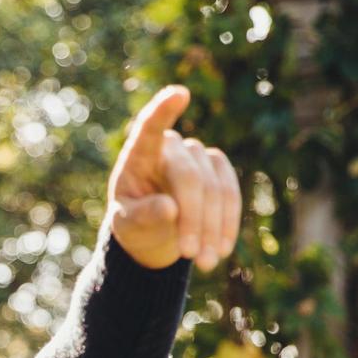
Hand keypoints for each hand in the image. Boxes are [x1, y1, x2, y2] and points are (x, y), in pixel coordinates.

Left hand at [108, 84, 240, 272]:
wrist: (151, 233)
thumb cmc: (133, 223)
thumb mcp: (128, 226)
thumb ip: (143, 216)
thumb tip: (170, 209)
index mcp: (139, 155)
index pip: (150, 129)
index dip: (163, 111)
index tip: (178, 94)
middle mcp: (171, 149)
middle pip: (189, 177)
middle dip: (193, 219)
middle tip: (191, 256)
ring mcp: (197, 156)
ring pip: (215, 188)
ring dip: (212, 228)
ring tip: (205, 263)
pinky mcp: (218, 169)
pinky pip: (230, 194)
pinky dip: (227, 223)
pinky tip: (221, 248)